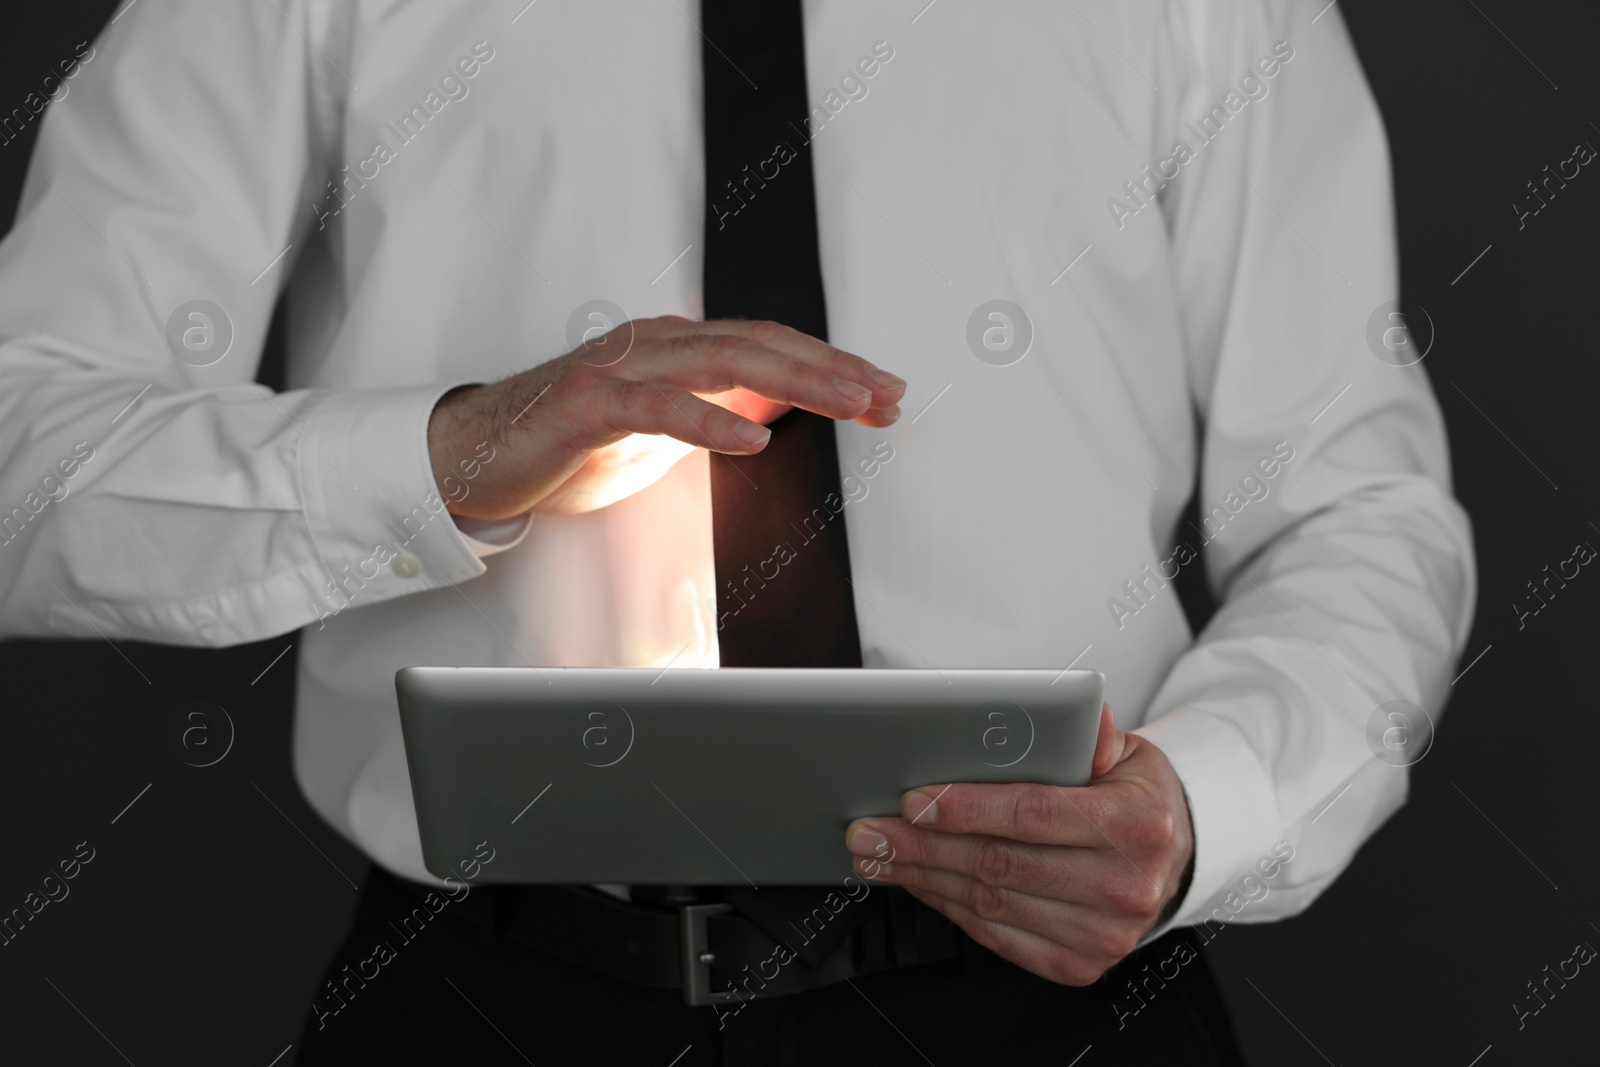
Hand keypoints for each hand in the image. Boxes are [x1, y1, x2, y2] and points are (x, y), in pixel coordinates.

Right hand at [426, 316, 905, 516]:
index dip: (830, 366)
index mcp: (675, 348)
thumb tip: (776, 410)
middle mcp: (654, 345)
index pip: (769, 348)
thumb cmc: (566, 442)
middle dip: (830, 369)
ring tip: (845, 403)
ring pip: (720, 362)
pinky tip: (751, 442)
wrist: (473, 456)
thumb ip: (713, 411)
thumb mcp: (660, 431)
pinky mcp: (587, 405)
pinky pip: (656, 408)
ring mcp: (619, 369)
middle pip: (759, 345)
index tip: (884, 393)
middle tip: (885, 396)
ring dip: (793, 382)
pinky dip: (708, 421)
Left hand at [843, 704, 1194, 985]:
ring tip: (879, 854)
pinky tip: (918, 881)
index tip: (912, 798)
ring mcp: (1102, 934)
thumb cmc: (1137, 799)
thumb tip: (1077, 712)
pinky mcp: (1078, 964)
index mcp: (1136, 825)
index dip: (966, 807)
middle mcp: (1124, 886)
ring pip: (990, 903)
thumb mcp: (1128, 754)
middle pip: (1000, 864)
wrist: (1173, 859)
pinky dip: (948, 907)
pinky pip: (997, 936)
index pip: (1033, 814)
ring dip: (923, 877)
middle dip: (922, 845)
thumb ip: (1092, 734)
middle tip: (869, 829)